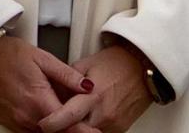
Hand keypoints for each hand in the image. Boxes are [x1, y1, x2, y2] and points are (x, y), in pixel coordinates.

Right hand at [0, 36, 92, 132]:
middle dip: (71, 129)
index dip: (83, 130)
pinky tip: (46, 115)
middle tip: (83, 122)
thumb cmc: (8, 55)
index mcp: (38, 100)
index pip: (67, 125)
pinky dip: (41, 127)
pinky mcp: (7, 122)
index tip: (95, 131)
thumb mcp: (43, 58)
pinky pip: (29, 131)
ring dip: (55, 129)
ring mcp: (15, 121)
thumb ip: (67, 75)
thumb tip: (88, 86)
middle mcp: (26, 116)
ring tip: (65, 116)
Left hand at [38, 43, 153, 132]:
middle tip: (57, 119)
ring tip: (78, 113)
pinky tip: (91, 115)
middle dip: (64, 126)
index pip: (67, 116)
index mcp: (93, 96)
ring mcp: (113, 124)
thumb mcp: (87, 64)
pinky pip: (99, 132)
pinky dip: (91, 126)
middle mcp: (104, 114)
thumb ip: (67, 81)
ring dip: (78, 127)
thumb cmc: (119, 62)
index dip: (51, 123)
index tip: (43, 123)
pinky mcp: (120, 129)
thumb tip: (52, 94)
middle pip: (76, 130)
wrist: (145, 68)